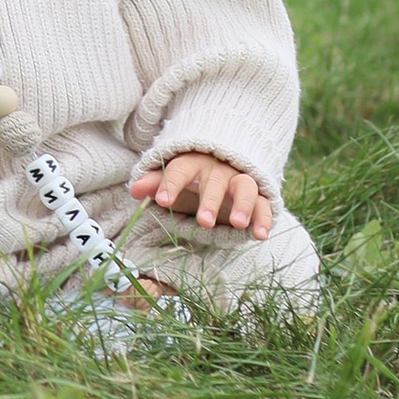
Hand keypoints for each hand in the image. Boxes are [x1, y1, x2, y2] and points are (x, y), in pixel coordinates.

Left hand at [129, 151, 274, 240]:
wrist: (225, 170)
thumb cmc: (193, 180)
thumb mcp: (173, 182)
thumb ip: (155, 184)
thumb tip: (133, 189)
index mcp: (194, 163)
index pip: (181, 168)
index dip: (171, 183)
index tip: (162, 200)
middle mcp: (219, 170)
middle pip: (215, 180)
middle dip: (210, 200)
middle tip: (204, 222)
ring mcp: (240, 181)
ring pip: (245, 187)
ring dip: (243, 204)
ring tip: (238, 224)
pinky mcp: (259, 196)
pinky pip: (265, 204)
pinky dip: (264, 218)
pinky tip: (260, 235)